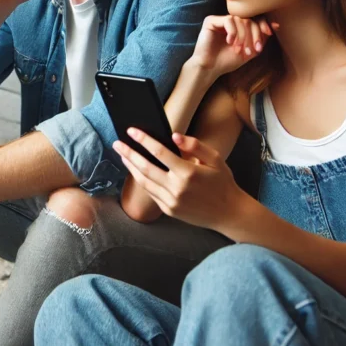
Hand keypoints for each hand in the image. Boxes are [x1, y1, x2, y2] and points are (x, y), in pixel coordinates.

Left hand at [113, 128, 245, 232]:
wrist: (229, 214)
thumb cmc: (223, 183)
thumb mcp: (216, 160)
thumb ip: (195, 145)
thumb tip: (174, 136)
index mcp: (188, 172)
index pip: (160, 152)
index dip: (143, 140)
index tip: (131, 131)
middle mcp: (177, 188)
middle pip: (145, 167)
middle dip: (129, 154)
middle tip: (117, 143)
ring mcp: (171, 201)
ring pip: (144, 182)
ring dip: (131, 168)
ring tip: (122, 156)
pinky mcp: (169, 210)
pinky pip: (151, 193)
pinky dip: (141, 181)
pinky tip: (136, 172)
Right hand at [190, 15, 277, 76]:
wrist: (210, 69)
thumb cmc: (227, 61)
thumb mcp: (250, 51)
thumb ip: (261, 39)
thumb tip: (276, 25)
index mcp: (238, 26)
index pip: (254, 19)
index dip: (263, 24)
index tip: (269, 33)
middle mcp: (230, 21)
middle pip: (249, 19)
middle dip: (254, 35)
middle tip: (254, 50)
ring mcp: (220, 20)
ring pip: (240, 20)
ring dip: (243, 36)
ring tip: (239, 50)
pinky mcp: (211, 21)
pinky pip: (228, 20)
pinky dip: (233, 32)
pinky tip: (229, 42)